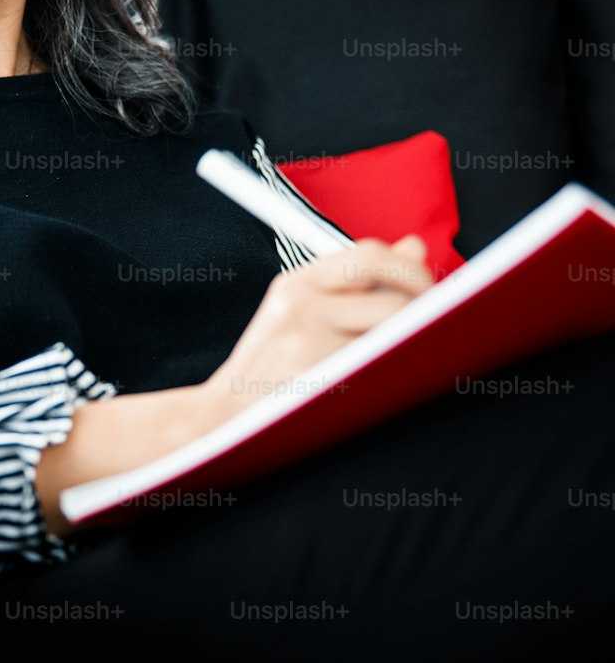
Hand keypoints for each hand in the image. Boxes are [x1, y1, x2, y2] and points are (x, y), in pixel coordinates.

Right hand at [194, 235, 434, 428]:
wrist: (225, 417)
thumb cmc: (275, 367)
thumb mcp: (304, 311)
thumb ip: (358, 281)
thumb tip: (414, 245)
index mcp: (297, 283)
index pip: (369, 255)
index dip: (410, 270)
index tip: (426, 290)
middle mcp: (300, 303)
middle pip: (389, 290)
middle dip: (424, 305)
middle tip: (437, 324)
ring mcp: (307, 340)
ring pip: (392, 328)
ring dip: (413, 340)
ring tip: (411, 353)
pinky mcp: (316, 375)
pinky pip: (379, 365)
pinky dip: (395, 370)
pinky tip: (392, 378)